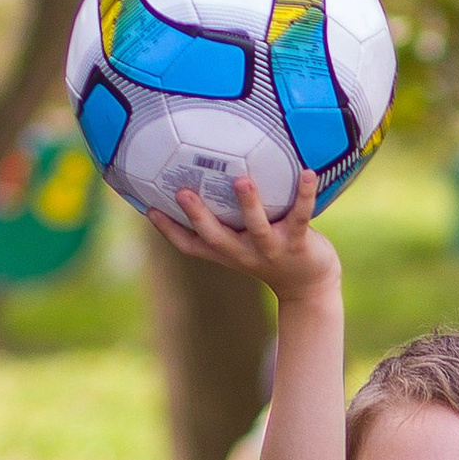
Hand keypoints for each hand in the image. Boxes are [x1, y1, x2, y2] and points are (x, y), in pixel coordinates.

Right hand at [171, 168, 337, 300]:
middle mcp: (244, 252)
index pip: (191, 245)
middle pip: (216, 237)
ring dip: (248, 204)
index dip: (169, 230)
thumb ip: (226, 220)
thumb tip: (212, 179)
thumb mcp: (243, 243)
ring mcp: (271, 249)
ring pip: (257, 227)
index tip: (150, 208)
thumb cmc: (272, 254)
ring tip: (241, 180)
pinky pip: (300, 216)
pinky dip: (304, 195)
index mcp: (227, 252)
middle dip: (198, 215)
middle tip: (182, 192)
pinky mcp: (298, 243)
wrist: (309, 286)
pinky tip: (307, 173)